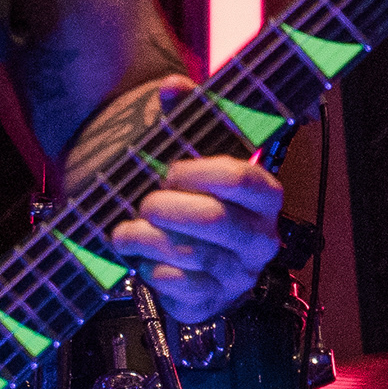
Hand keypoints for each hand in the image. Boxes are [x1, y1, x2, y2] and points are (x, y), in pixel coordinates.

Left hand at [101, 81, 286, 324]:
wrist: (195, 259)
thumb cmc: (197, 200)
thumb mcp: (194, 157)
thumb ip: (185, 118)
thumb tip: (171, 87)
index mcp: (264, 197)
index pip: (243, 179)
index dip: (200, 172)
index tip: (170, 169)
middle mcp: (260, 237)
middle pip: (217, 220)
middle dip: (169, 208)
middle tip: (144, 201)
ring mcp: (239, 274)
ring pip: (195, 256)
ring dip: (150, 240)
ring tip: (124, 230)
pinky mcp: (214, 301)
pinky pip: (184, 289)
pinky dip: (155, 272)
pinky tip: (141, 260)